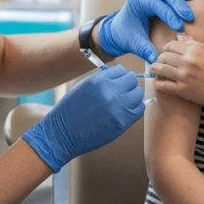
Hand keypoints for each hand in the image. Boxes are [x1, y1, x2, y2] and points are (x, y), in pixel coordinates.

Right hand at [23, 65, 144, 171]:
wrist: (63, 133)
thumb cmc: (71, 110)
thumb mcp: (84, 87)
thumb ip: (103, 80)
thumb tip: (121, 77)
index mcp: (99, 80)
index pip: (122, 70)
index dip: (120, 77)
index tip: (118, 83)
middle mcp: (110, 91)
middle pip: (132, 80)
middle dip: (128, 86)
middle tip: (121, 94)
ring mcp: (118, 107)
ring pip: (138, 94)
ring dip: (133, 98)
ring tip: (122, 104)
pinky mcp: (122, 122)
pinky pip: (139, 109)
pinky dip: (135, 110)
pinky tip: (125, 112)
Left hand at [97, 0, 196, 62]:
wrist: (118, 31)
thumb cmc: (124, 36)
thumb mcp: (133, 43)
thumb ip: (144, 50)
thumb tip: (156, 60)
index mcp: (137, 2)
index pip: (156, 4)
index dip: (168, 14)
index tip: (178, 27)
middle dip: (178, 4)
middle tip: (189, 18)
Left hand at [148, 33, 203, 107]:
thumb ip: (195, 44)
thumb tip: (183, 37)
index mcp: (194, 50)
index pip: (171, 45)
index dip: (165, 48)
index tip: (164, 52)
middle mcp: (188, 61)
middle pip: (164, 56)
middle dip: (159, 59)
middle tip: (157, 62)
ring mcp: (184, 76)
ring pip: (161, 69)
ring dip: (154, 69)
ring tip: (152, 70)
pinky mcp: (182, 90)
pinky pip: (164, 85)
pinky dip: (158, 83)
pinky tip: (157, 82)